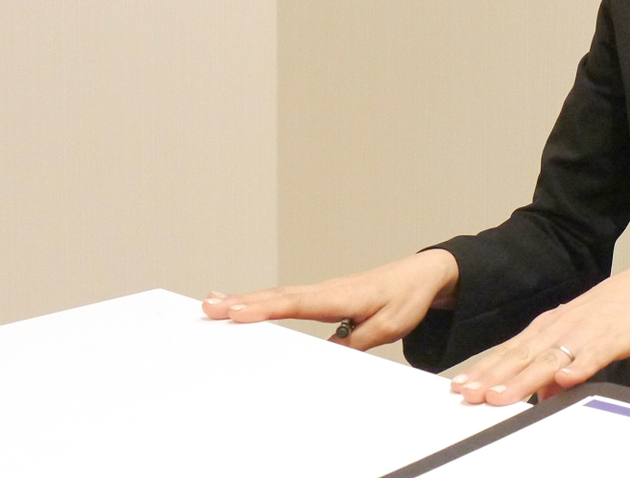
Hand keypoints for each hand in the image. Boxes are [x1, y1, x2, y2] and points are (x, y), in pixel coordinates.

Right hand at [200, 249, 459, 349]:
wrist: (421, 275)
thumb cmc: (405, 298)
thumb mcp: (389, 326)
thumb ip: (358, 341)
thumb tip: (328, 354)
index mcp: (341, 297)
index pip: (298, 304)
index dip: (267, 309)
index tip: (238, 313)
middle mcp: (326, 291)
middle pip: (278, 297)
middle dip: (242, 303)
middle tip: (209, 307)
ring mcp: (321, 292)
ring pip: (277, 296)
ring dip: (244, 299)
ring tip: (212, 303)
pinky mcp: (321, 296)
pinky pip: (286, 298)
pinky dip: (260, 300)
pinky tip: (241, 304)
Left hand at [452, 256, 629, 404]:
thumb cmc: (619, 311)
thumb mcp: (582, 337)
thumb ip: (559, 363)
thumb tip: (542, 393)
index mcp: (553, 324)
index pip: (511, 349)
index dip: (485, 369)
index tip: (460, 386)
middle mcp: (564, 326)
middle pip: (522, 355)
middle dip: (492, 377)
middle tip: (466, 395)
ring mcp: (588, 331)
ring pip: (550, 358)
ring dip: (523, 379)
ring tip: (500, 397)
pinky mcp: (616, 337)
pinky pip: (596, 354)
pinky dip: (580, 366)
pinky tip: (566, 380)